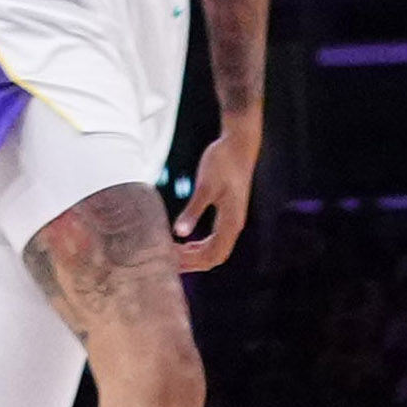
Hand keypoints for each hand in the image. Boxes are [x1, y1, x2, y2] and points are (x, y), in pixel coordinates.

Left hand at [173, 116, 262, 272]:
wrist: (239, 144)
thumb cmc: (223, 162)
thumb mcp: (205, 186)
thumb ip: (192, 210)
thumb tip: (178, 233)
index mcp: (231, 222)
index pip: (212, 255)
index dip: (192, 262)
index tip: (170, 261)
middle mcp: (234, 225)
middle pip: (214, 256)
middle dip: (193, 262)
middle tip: (168, 262)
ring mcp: (233, 219)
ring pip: (215, 248)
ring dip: (196, 255)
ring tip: (174, 255)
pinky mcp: (228, 211)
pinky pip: (215, 237)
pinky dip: (200, 244)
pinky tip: (185, 241)